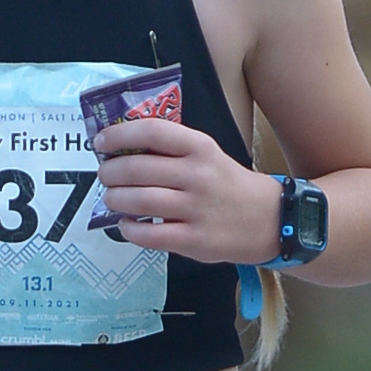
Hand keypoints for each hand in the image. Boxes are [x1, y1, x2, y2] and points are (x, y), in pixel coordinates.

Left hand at [91, 113, 280, 262]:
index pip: (151, 131)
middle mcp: (197, 175)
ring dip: (114, 199)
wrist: (269, 220)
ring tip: (112, 199)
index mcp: (200, 148)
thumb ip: (173, 151)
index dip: (118, 134)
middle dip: (109, 172)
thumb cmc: (229, 185)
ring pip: (138, 201)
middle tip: (105, 176)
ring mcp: (195, 208)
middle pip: (136, 168)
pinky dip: (129, 229)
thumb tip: (123, 150)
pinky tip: (127, 225)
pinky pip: (148, 234)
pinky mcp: (193, 239)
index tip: (101, 142)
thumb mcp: (208, 155)